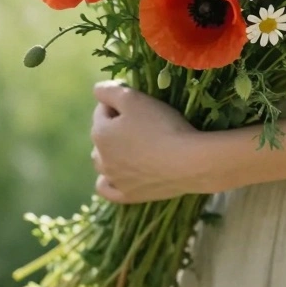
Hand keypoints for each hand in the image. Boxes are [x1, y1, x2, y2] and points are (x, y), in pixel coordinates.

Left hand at [90, 80, 204, 204]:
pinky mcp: (128, 195)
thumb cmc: (161, 126)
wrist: (188, 162)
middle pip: (102, 137)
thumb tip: (96, 91)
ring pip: (104, 162)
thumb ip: (109, 91)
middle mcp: (101, 158)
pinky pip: (108, 188)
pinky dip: (110, 180)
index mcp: (100, 133)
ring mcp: (114, 179)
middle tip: (142, 123)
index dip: (119, 103)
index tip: (140, 103)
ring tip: (135, 146)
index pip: (102, 111)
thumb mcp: (134, 98)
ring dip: (113, 152)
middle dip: (114, 128)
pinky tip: (120, 174)